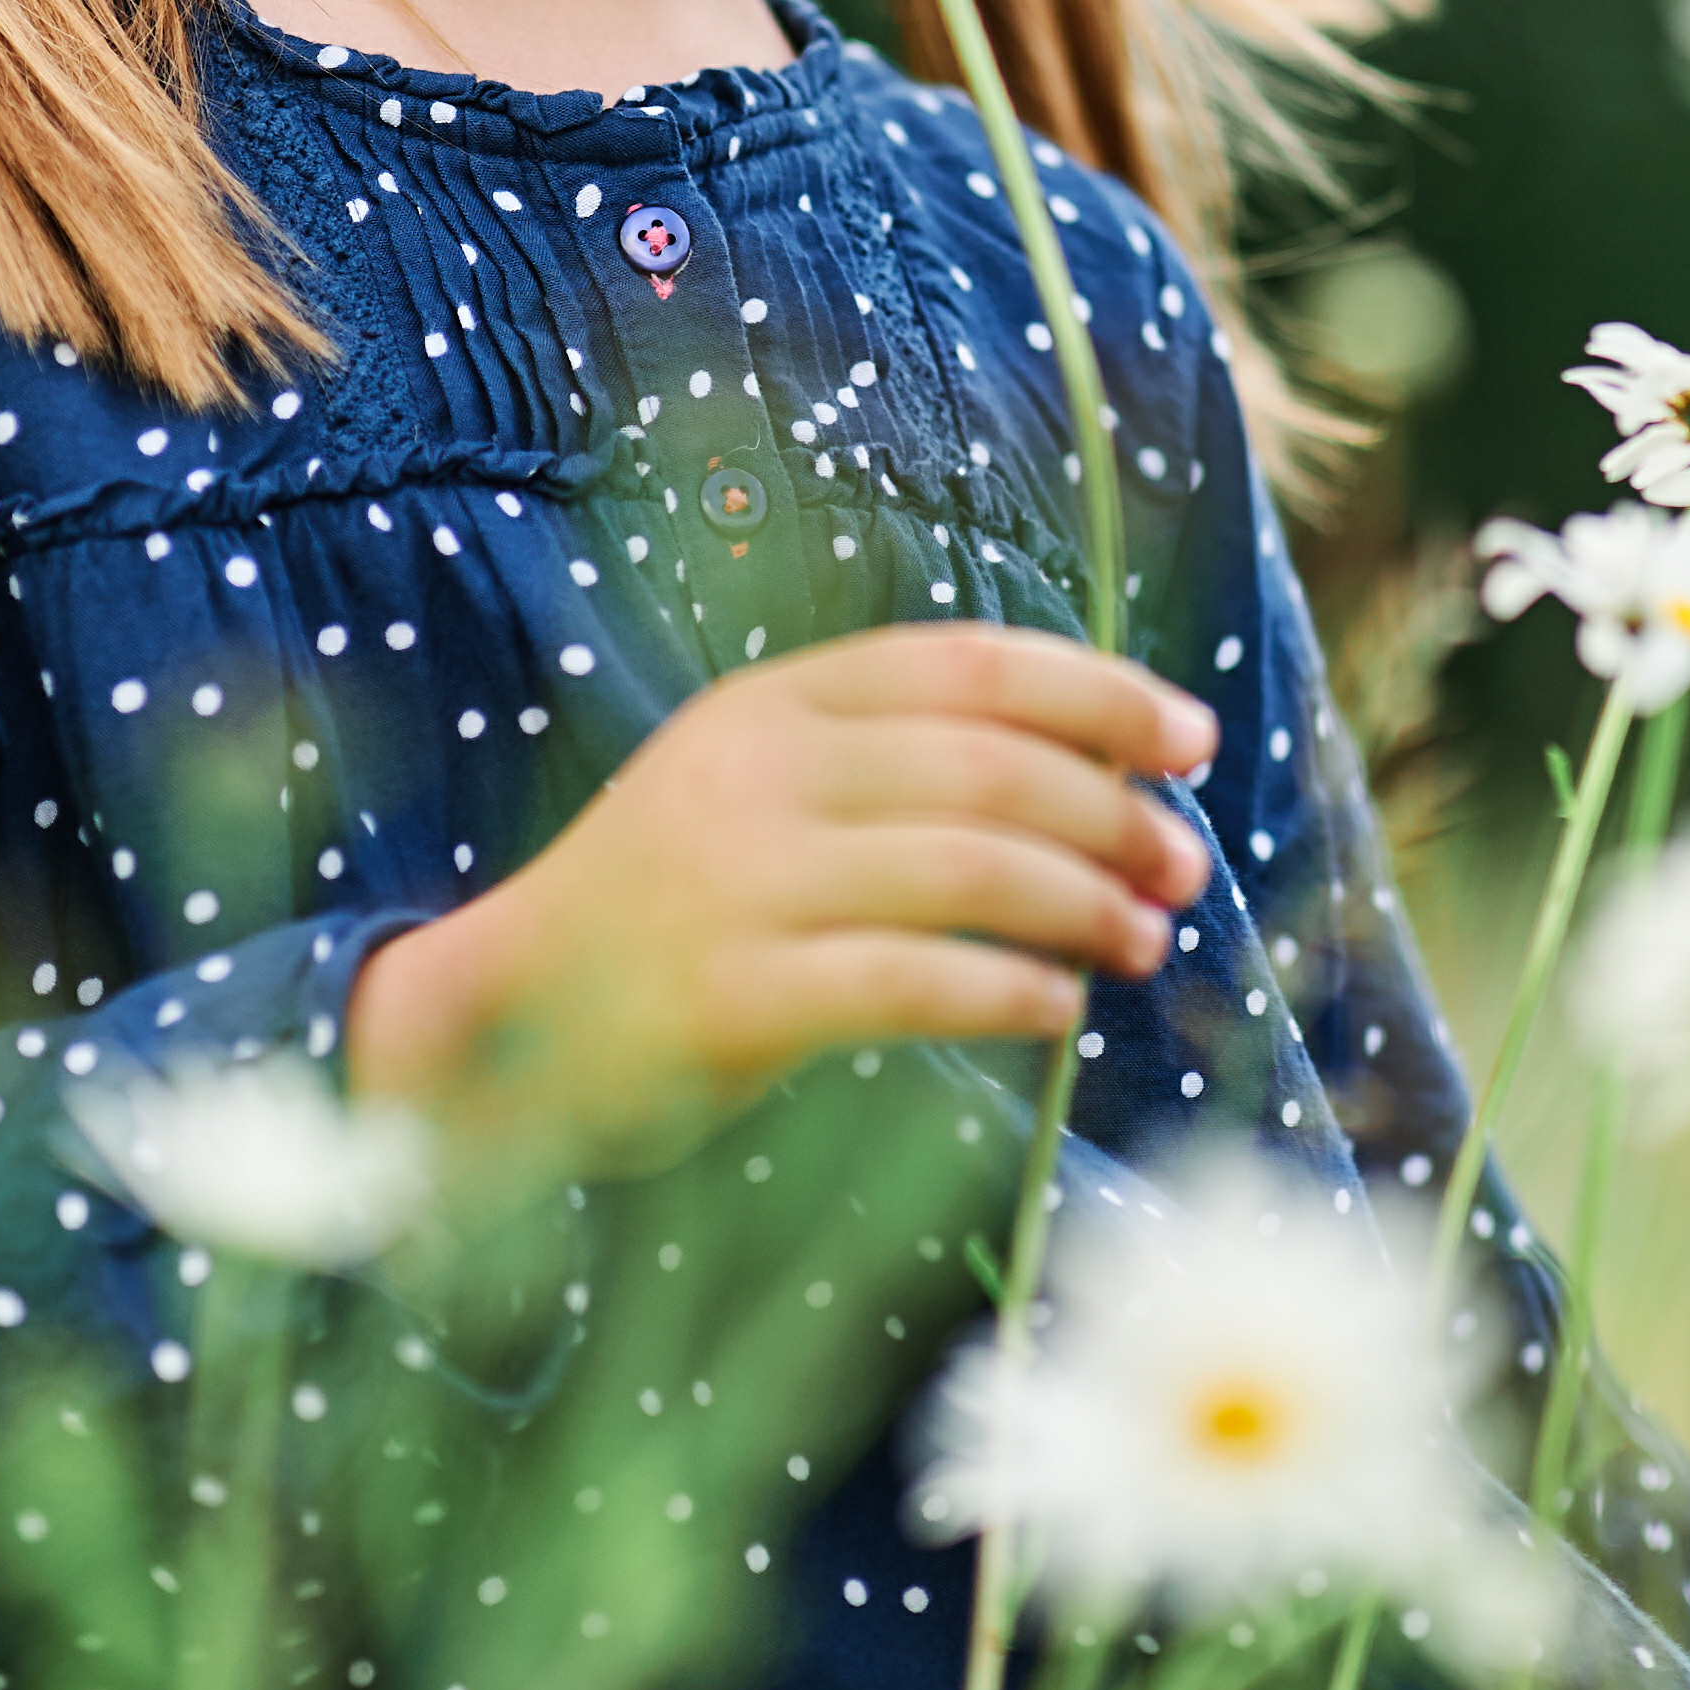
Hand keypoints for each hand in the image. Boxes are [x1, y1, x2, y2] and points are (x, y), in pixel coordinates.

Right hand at [341, 624, 1215, 1177]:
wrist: (498, 1026)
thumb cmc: (670, 912)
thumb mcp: (757, 790)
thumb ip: (892, 765)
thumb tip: (1103, 775)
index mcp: (771, 703)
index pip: (969, 663)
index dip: (1100, 693)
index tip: (1191, 740)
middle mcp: (755, 775)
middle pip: (988, 768)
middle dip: (1113, 815)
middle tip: (1186, 867)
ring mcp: (734, 885)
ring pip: (968, 871)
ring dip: (1084, 904)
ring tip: (1145, 943)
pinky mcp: (729, 999)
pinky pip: (909, 983)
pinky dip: (1007, 992)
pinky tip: (1057, 1008)